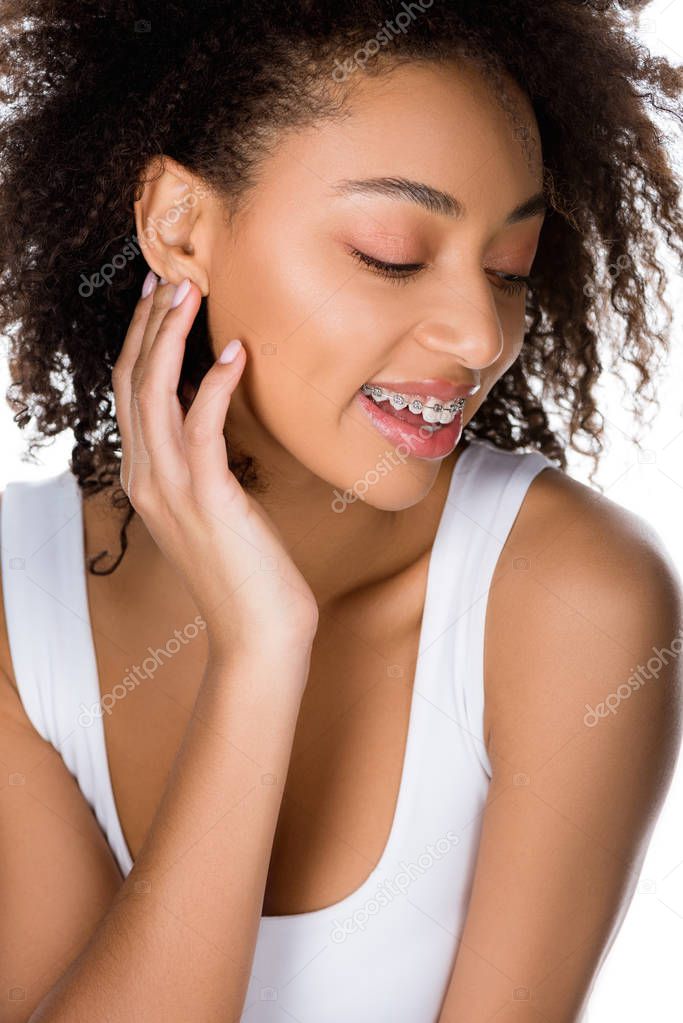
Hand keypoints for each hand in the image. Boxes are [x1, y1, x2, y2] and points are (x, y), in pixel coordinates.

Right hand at [112, 273, 318, 655]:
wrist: (258, 633)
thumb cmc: (246, 571)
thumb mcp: (214, 508)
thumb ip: (200, 464)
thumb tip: (210, 418)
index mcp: (146, 478)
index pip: (130, 395)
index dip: (140, 342)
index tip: (159, 299)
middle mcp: (147, 478)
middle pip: (132, 384)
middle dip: (148, 325)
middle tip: (170, 277)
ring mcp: (171, 489)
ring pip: (154, 395)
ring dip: (170, 339)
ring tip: (191, 293)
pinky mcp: (206, 498)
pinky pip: (201, 428)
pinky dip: (213, 384)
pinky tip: (234, 353)